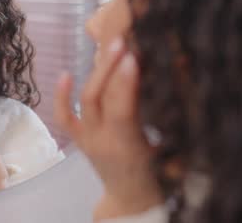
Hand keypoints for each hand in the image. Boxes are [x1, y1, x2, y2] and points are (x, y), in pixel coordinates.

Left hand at [54, 38, 162, 220]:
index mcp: (128, 149)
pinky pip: (64, 117)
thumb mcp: (171, 147)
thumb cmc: (159, 173)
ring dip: (97, 72)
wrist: (132, 199)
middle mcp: (102, 143)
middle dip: (110, 68)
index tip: (134, 57)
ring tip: (112, 46)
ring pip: (85, 102)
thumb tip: (179, 69)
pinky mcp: (79, 139)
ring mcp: (87, 140)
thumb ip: (171, 113)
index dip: (126, 83)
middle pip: (99, 100)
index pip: (122, 111)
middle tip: (123, 42)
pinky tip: (67, 73)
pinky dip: (62, 95)